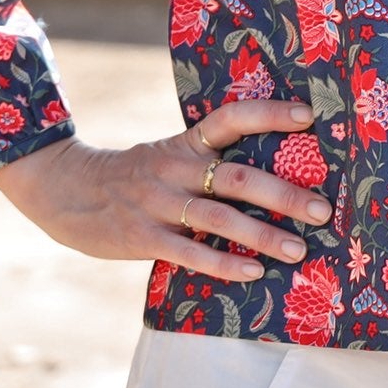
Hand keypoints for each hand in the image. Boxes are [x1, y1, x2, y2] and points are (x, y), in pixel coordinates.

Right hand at [0, 100, 329, 281]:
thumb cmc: (133, 176)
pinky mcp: (142, 237)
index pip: (231, 118)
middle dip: (283, 193)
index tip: (309, 115)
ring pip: (219, 218)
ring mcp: (157, 202)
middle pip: (237, 176)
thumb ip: (206, 161)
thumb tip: (271, 174)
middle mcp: (174, 167)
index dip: (269, 114)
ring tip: (300, 248)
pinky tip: (254, 274)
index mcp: (184, 141)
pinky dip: (224, 264)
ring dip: (263, 234)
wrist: (65, 189)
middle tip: (322, 210)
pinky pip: (190, 252)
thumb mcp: (168, 155)